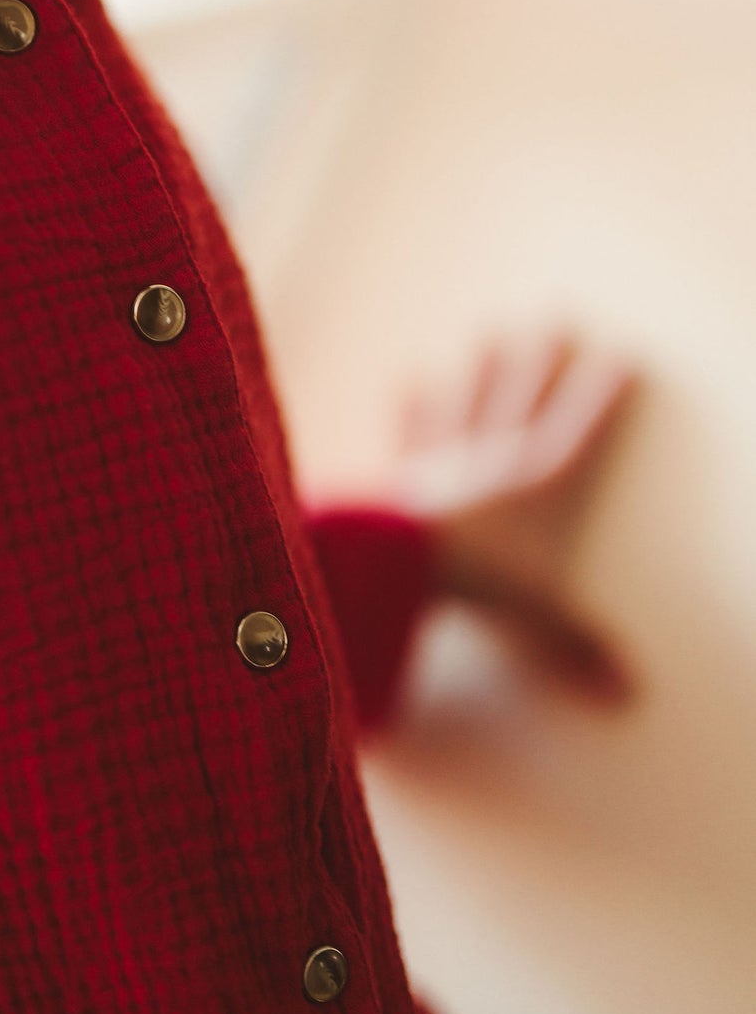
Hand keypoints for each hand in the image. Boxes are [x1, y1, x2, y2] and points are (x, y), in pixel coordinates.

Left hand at [391, 335, 640, 704]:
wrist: (387, 564)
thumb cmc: (468, 584)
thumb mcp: (534, 621)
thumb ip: (574, 647)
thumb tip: (626, 695)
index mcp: (532, 490)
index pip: (576, 434)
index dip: (598, 398)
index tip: (620, 357)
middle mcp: (486, 465)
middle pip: (521, 401)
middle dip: (542, 364)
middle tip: (555, 318)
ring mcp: (435, 465)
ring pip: (465, 404)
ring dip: (480, 373)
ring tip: (486, 336)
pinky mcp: (393, 480)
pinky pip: (407, 434)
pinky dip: (409, 410)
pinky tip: (407, 379)